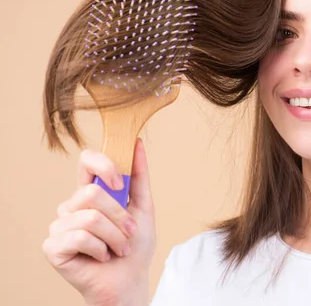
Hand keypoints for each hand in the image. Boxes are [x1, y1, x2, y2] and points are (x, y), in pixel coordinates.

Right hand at [42, 138, 155, 305]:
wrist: (130, 279)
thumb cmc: (135, 245)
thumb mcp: (143, 206)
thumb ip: (139, 176)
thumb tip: (138, 143)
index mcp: (91, 193)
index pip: (86, 161)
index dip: (103, 165)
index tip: (121, 183)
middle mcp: (71, 206)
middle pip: (91, 194)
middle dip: (119, 216)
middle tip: (129, 232)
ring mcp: (59, 226)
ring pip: (89, 218)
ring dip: (115, 236)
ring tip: (119, 248)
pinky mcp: (53, 246)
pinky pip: (79, 237)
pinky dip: (100, 249)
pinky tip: (102, 257)